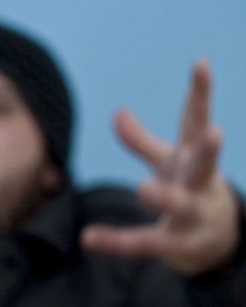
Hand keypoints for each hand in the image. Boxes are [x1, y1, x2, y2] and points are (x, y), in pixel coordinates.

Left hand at [81, 60, 240, 276]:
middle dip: (210, 150)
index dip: (200, 93)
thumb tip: (118, 112)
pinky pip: (144, 243)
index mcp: (194, 158)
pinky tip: (88, 237)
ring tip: (144, 188)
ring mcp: (193, 215)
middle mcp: (200, 184)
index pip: (197, 121)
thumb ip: (142, 140)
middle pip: (205, 165)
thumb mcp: (169, 162)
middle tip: (216, 132)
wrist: (217, 241)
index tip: (201, 62)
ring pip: (181, 205)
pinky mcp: (177, 244)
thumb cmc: (191, 189)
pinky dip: (116, 242)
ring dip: (165, 196)